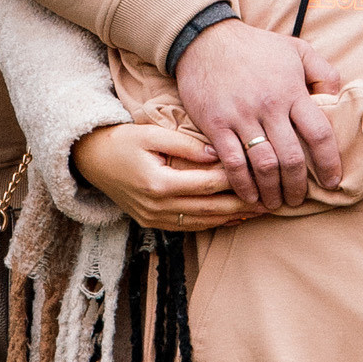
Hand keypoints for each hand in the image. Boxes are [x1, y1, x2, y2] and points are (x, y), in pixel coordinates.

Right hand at [73, 118, 254, 232]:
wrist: (90, 161)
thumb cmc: (121, 141)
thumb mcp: (150, 134)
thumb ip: (185, 144)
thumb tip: (219, 152)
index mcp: (158, 183)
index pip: (207, 183)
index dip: (235, 178)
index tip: (259, 171)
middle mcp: (157, 207)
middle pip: (210, 209)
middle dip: (243, 205)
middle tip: (272, 199)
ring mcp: (154, 219)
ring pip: (203, 222)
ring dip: (233, 217)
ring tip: (261, 211)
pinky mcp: (152, 223)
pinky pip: (189, 227)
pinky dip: (214, 223)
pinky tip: (234, 217)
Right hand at [172, 17, 345, 211]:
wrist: (206, 39)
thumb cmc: (256, 47)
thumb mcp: (297, 49)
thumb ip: (323, 72)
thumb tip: (337, 98)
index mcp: (292, 91)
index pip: (319, 133)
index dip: (329, 162)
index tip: (332, 181)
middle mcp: (269, 107)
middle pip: (292, 157)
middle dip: (299, 185)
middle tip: (299, 199)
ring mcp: (241, 117)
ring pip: (264, 165)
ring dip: (273, 190)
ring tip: (276, 202)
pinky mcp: (216, 125)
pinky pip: (233, 163)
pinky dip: (243, 184)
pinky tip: (250, 196)